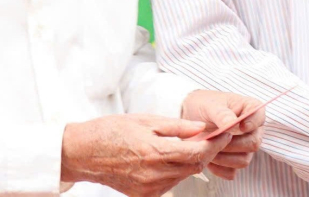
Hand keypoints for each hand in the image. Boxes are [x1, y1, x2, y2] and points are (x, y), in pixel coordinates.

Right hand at [60, 114, 229, 196]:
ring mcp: (147, 188)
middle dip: (208, 152)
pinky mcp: (142, 195)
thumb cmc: (111, 131)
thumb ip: (178, 126)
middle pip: (194, 166)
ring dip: (192, 162)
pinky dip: (176, 171)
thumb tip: (202, 127)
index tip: (226, 134)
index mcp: (155, 152)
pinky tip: (171, 159)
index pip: (198, 153)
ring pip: (183, 176)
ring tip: (192, 145)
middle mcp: (153, 174)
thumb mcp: (147, 120)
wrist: (82, 152)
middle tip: (214, 137)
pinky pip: (169, 184)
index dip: (216, 143)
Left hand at [181, 89, 265, 179]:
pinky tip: (208, 159)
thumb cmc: (204, 106)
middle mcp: (252, 130)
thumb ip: (223, 114)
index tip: (240, 126)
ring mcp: (244, 147)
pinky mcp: (233, 161)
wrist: (189, 117)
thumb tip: (232, 124)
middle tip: (215, 140)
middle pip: (254, 143)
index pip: (260, 117)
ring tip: (208, 149)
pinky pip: (231, 172)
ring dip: (224, 158)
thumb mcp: (211, 105)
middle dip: (233, 144)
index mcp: (250, 110)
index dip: (253, 123)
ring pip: (243, 160)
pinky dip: (218, 169)